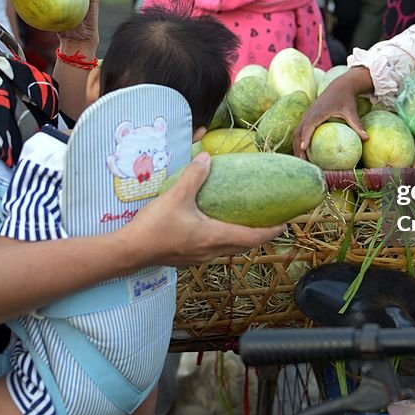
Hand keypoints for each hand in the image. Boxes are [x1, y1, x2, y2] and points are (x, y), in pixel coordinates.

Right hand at [125, 153, 284, 265]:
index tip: (286, 223)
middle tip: (271, 222)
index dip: (271, 231)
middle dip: (260, 235)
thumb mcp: (175, 196)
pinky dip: (225, 240)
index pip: (252, 237)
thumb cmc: (154, 226)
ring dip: (242, 238)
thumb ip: (193, 176)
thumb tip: (207, 157)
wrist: (129, 251)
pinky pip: (215, 249)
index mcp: (214, 236)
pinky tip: (216, 228)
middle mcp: (211, 251)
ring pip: (229, 249)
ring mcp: (199, 257)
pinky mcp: (188, 258)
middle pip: (244, 246)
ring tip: (247, 223)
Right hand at [292, 70, 371, 158]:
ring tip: (301, 160)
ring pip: (297, 132)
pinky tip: (305, 151)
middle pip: (298, 132)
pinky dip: (300, 140)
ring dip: (297, 145)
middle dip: (297, 146)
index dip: (305, 137)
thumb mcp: (351, 111)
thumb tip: (367, 138)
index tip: (304, 149)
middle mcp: (310, 113)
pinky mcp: (308, 116)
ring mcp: (307, 115)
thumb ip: (357, 125)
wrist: (339, 86)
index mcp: (319, 112)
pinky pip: (300, 130)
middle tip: (302, 161)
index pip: (308, 126)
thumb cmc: (346, 99)